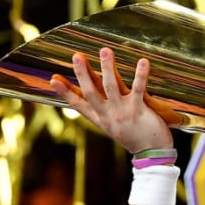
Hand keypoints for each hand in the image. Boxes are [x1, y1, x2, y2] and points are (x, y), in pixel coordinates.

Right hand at [50, 51, 174, 153]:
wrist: (152, 154)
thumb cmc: (133, 136)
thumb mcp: (111, 125)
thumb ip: (100, 109)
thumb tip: (89, 94)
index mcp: (100, 119)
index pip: (79, 104)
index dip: (65, 92)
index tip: (52, 79)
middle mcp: (108, 115)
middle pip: (91, 93)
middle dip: (83, 74)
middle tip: (76, 56)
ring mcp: (123, 113)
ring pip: (111, 87)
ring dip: (107, 68)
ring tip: (104, 51)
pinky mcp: (139, 110)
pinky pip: (138, 89)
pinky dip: (140, 75)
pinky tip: (143, 61)